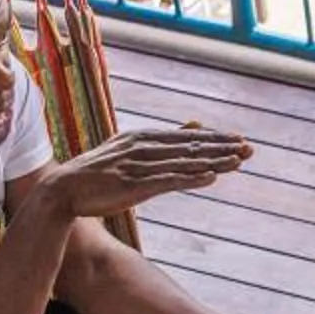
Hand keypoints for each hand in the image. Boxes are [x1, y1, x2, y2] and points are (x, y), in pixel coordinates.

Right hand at [33, 125, 250, 218]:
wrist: (64, 189)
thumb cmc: (101, 171)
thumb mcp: (132, 146)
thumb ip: (166, 138)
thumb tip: (197, 124)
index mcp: (143, 137)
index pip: (187, 138)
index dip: (215, 139)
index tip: (240, 140)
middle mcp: (143, 148)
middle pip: (190, 148)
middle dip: (222, 148)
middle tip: (250, 148)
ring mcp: (138, 167)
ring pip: (183, 163)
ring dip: (213, 162)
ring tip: (239, 161)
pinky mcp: (133, 186)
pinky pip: (168, 181)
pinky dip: (191, 178)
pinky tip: (211, 178)